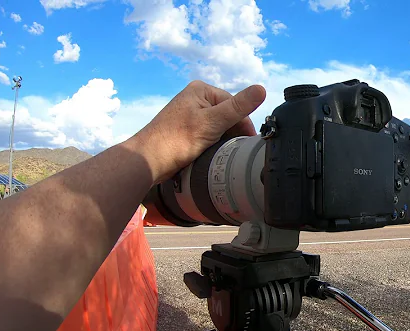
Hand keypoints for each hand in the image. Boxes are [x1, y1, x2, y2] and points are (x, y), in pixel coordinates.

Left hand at [133, 80, 266, 183]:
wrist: (147, 161)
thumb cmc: (176, 140)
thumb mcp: (213, 121)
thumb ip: (238, 107)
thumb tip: (262, 89)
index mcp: (201, 90)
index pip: (235, 105)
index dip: (244, 124)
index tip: (248, 143)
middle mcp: (195, 100)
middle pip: (227, 116)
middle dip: (232, 133)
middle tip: (236, 152)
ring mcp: (189, 116)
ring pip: (218, 128)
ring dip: (223, 141)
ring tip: (223, 155)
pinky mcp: (186, 131)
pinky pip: (208, 136)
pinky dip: (213, 146)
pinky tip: (213, 156)